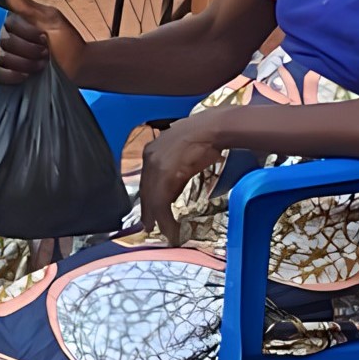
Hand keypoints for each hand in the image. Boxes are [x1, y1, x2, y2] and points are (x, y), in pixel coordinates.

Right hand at [0, 0, 82, 85]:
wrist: (78, 70)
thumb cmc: (69, 45)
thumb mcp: (53, 21)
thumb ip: (28, 7)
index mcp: (21, 24)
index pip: (8, 25)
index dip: (27, 33)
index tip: (45, 37)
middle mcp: (12, 39)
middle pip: (5, 42)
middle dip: (29, 50)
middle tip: (46, 53)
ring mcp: (9, 58)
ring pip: (1, 57)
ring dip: (24, 64)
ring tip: (41, 65)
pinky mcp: (8, 75)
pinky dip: (8, 75)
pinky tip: (24, 76)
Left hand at [133, 113, 227, 247]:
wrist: (212, 129)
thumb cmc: (204, 139)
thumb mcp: (183, 154)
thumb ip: (174, 172)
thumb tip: (171, 195)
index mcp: (152, 150)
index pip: (146, 180)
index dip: (148, 198)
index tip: (150, 211)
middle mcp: (149, 158)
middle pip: (146, 191)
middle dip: (148, 211)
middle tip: (150, 226)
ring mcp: (155, 166)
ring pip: (152, 199)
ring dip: (157, 218)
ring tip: (163, 230)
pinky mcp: (165, 176)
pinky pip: (161, 202)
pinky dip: (165, 218)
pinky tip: (170, 227)